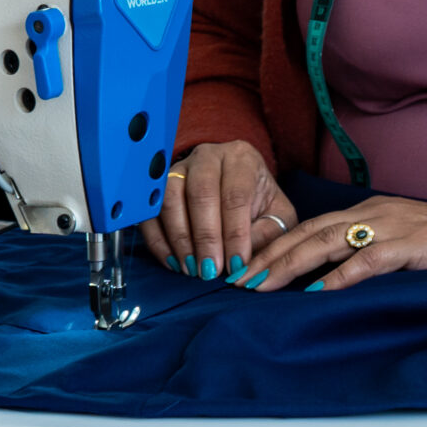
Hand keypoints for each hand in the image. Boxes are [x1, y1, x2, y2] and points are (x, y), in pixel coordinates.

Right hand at [140, 140, 295, 282]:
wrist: (235, 187)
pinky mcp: (158, 186)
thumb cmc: (259, 203)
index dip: (235, 232)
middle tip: (210, 270)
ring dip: (180, 238)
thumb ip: (267, 234)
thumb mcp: (276, 215)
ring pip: (172, 198)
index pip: (237, 194)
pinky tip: (173, 262)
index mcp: (242, 158)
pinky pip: (151, 212)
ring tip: (191, 268)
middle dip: (206, 237)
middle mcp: (208, 156)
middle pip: (202, 192)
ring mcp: (180, 168)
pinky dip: (159, 240)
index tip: (236, 264)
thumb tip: (245, 262)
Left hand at [246, 194, 426, 291]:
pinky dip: (339, 276)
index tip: (247, 268)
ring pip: (328, 242)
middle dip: (271, 256)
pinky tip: (316, 292)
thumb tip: (321, 277)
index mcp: (366, 212)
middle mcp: (371, 214)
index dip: (276, 246)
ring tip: (263, 286)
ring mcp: (389, 227)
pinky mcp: (409, 246)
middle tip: (239, 280)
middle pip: (309, 232)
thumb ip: (362, 249)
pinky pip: (367, 260)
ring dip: (291, 265)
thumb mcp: (395, 239)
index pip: (309, 226)